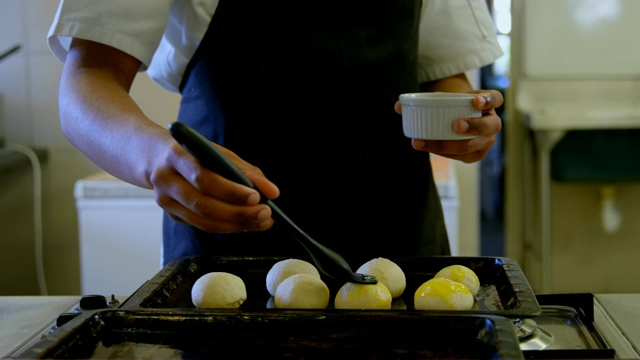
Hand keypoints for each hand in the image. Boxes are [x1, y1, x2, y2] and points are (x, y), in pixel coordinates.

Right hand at [150, 137, 279, 232]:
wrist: (154, 157)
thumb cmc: (193, 152)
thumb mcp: (217, 152)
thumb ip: (245, 170)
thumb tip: (272, 192)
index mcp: (175, 156)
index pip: (203, 178)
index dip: (230, 190)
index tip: (256, 196)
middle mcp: (166, 180)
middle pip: (203, 204)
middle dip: (238, 212)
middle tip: (265, 213)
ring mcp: (166, 201)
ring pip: (203, 221)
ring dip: (237, 224)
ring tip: (262, 221)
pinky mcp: (173, 215)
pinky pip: (204, 226)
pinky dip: (229, 227)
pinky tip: (247, 224)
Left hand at [394, 89, 503, 162]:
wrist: (452, 118)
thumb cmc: (448, 105)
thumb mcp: (439, 98)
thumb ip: (420, 100)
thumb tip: (398, 107)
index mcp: (487, 103)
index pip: (496, 98)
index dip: (488, 100)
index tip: (474, 101)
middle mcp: (491, 122)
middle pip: (491, 125)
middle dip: (475, 126)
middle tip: (456, 125)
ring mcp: (485, 140)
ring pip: (476, 146)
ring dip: (453, 145)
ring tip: (430, 143)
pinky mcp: (476, 155)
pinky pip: (464, 157)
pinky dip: (446, 154)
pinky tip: (430, 149)